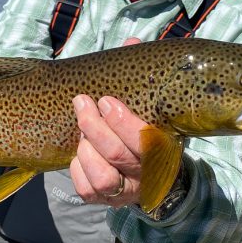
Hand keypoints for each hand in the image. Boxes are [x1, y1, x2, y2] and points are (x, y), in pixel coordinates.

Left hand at [69, 37, 144, 206]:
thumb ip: (140, 77)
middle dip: (95, 127)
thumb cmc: (147, 128)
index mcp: (163, 148)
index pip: (145, 139)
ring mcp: (126, 191)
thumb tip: (132, 41)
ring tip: (81, 133)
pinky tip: (78, 154)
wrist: (154, 173)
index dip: (123, 121)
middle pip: (118, 155)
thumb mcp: (149, 104)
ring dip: (86, 151)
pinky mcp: (106, 201)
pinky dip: (78, 171)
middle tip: (81, 103)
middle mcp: (146, 174)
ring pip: (103, 178)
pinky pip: (87, 191)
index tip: (105, 100)